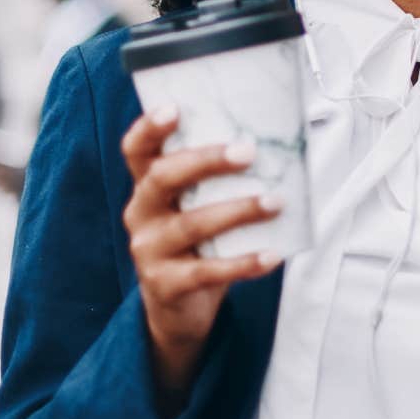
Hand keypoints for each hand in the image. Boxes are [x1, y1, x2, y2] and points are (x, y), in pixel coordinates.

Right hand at [121, 106, 284, 407]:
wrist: (180, 310)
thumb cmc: (199, 244)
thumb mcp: (200, 208)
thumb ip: (221, 182)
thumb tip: (283, 150)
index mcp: (148, 187)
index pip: (136, 150)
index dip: (149, 127)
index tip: (174, 109)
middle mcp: (141, 213)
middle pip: (162, 177)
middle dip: (206, 161)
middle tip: (248, 152)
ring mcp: (149, 251)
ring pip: (191, 224)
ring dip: (237, 210)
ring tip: (275, 201)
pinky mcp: (166, 285)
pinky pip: (207, 270)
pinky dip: (244, 262)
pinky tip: (273, 255)